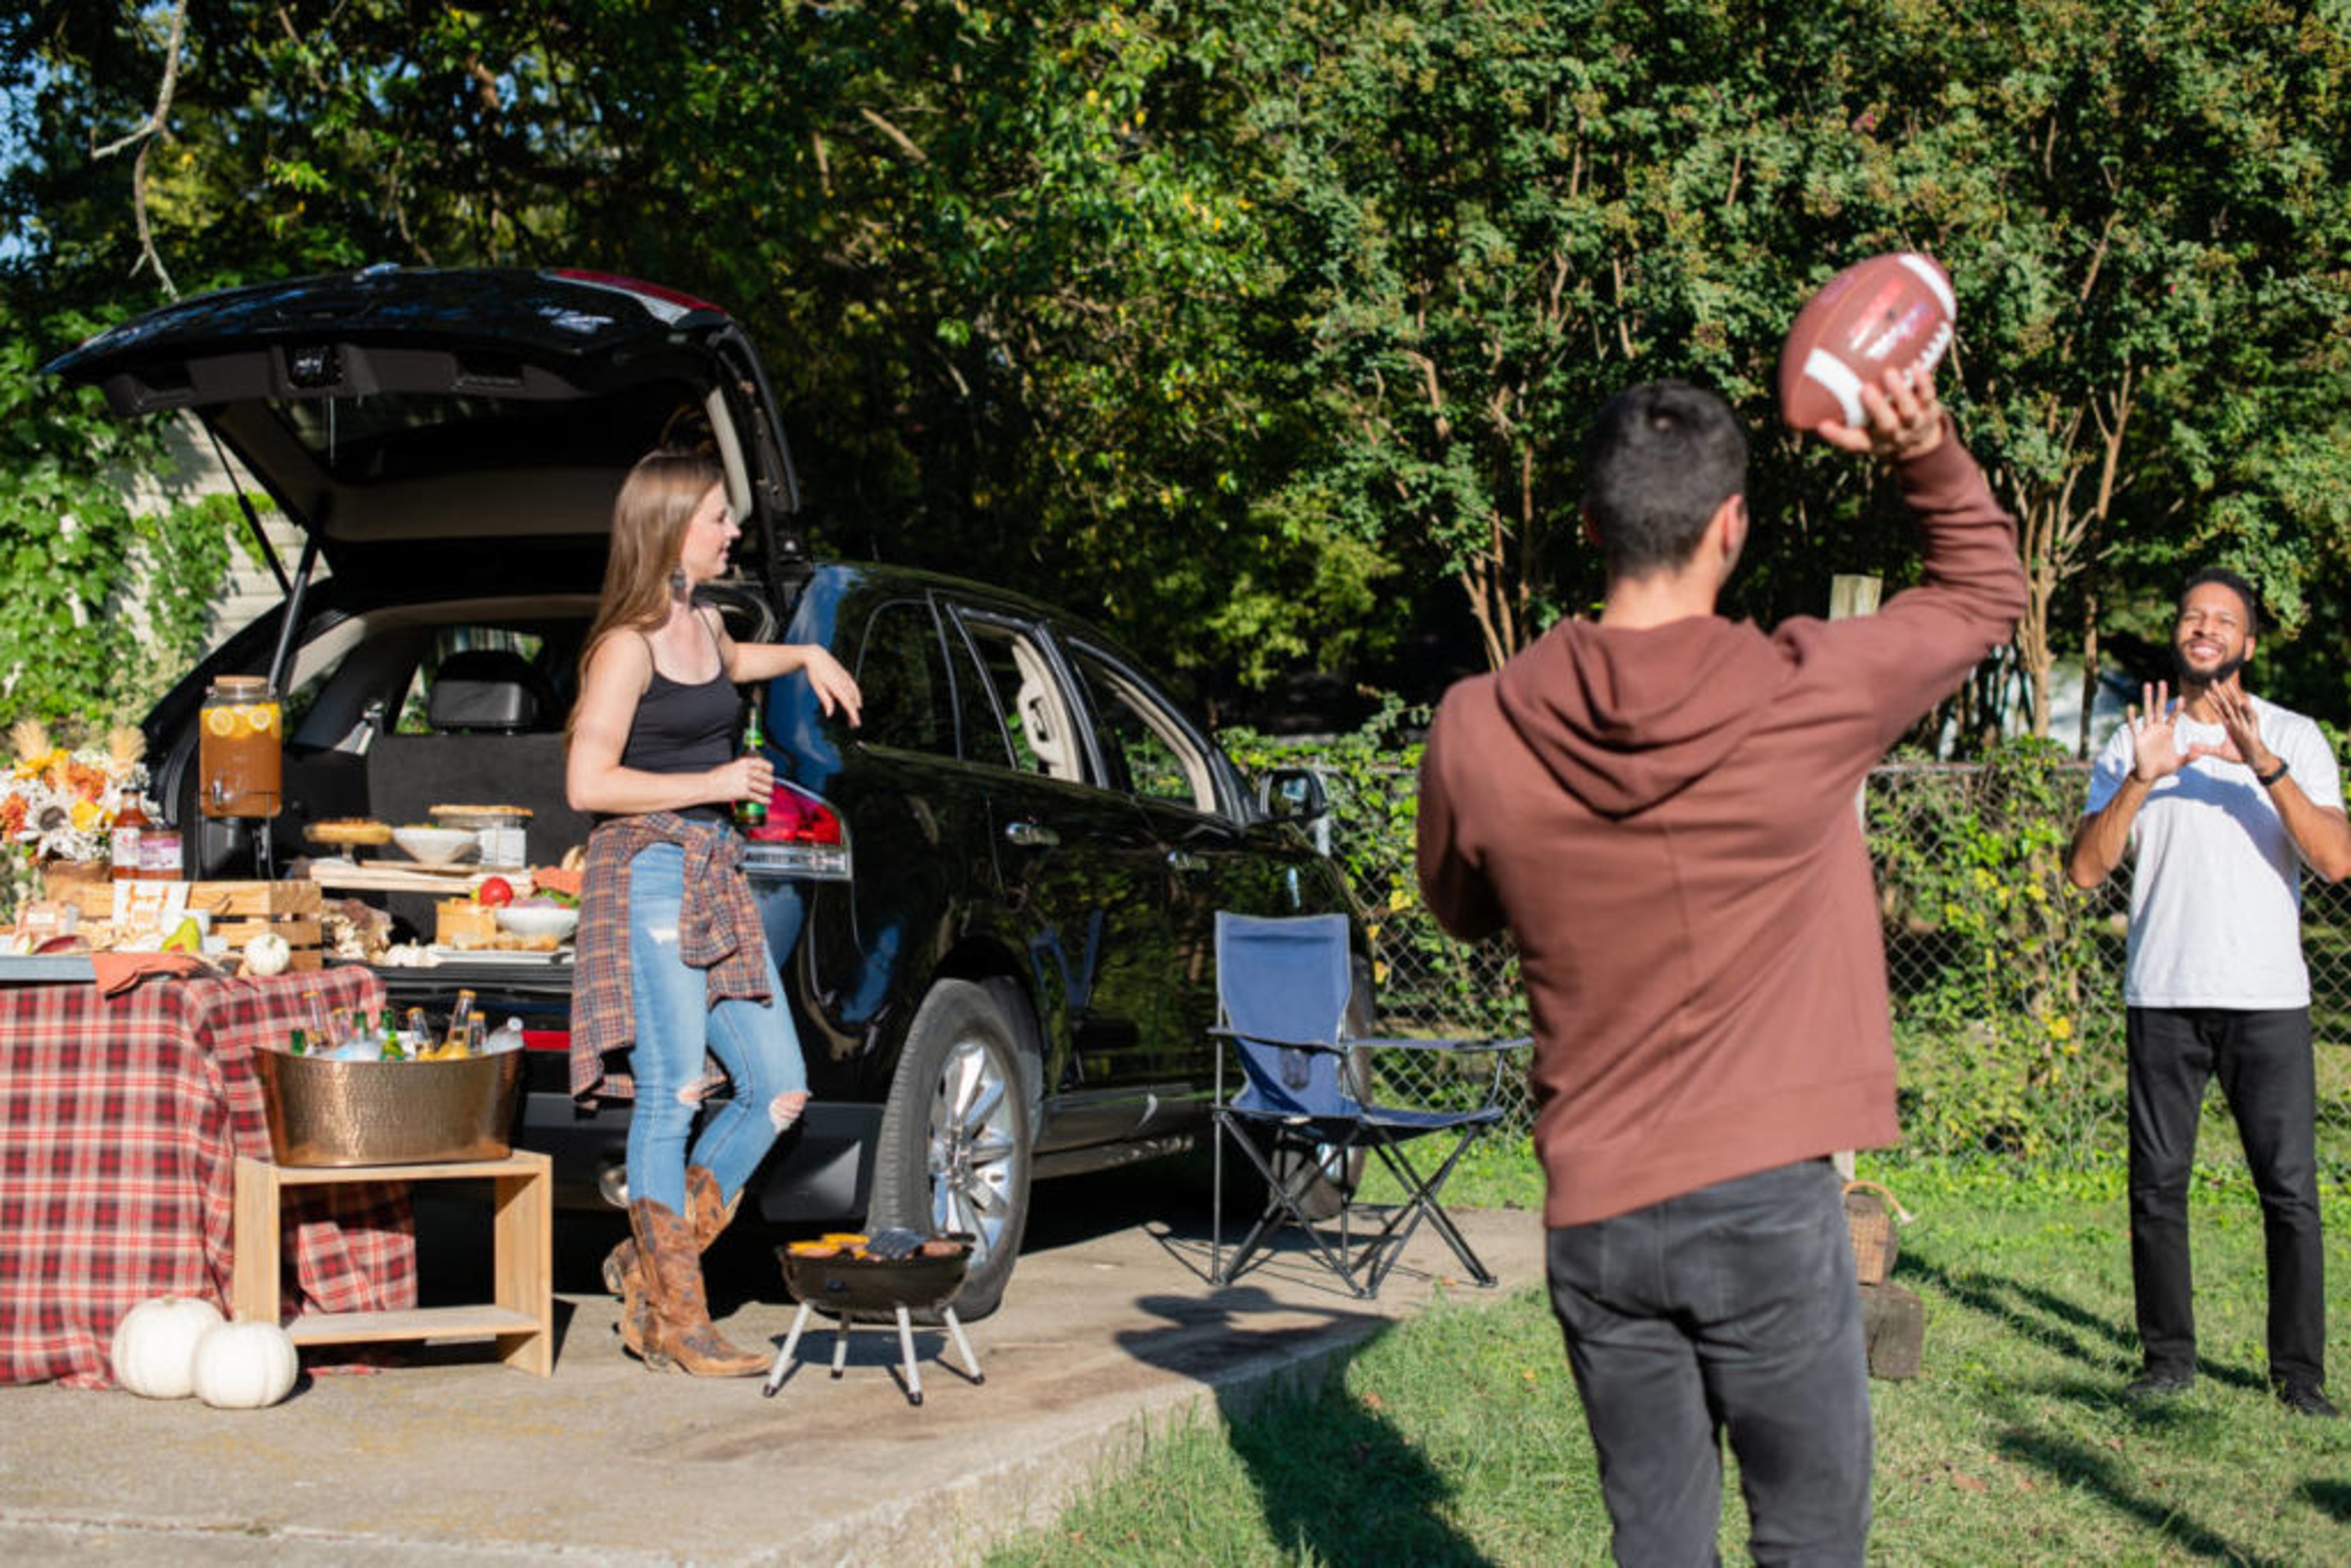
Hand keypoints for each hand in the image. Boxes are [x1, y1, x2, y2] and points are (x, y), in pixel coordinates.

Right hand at [710, 752, 773, 807]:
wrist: (708, 785)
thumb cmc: (717, 776)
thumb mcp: (732, 766)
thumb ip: (743, 767)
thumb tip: (753, 770)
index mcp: (744, 763)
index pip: (762, 764)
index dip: (769, 768)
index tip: (771, 771)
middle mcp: (746, 772)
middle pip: (765, 776)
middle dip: (770, 781)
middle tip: (770, 783)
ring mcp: (745, 782)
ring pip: (763, 787)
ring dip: (768, 790)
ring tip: (769, 791)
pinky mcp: (743, 793)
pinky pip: (757, 797)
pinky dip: (764, 800)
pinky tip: (767, 801)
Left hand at [800, 644, 862, 726]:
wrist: (816, 656)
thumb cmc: (815, 672)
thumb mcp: (817, 687)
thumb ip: (825, 700)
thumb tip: (829, 714)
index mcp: (836, 686)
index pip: (848, 703)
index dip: (853, 714)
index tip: (856, 723)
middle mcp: (843, 682)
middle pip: (852, 701)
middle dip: (854, 714)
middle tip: (852, 725)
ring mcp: (846, 678)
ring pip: (855, 694)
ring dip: (856, 706)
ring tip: (854, 715)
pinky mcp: (846, 674)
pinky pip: (854, 687)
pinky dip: (857, 696)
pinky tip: (857, 701)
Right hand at [1813, 367, 1945, 461]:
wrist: (1922, 441)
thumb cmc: (1882, 430)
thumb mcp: (1863, 433)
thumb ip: (1841, 423)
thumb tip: (1812, 405)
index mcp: (1874, 441)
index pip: (1853, 442)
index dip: (1837, 436)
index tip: (1821, 425)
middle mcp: (1895, 434)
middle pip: (1886, 424)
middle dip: (1876, 407)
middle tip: (1865, 388)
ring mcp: (1915, 422)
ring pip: (1909, 410)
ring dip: (1900, 392)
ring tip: (1889, 373)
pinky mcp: (1932, 409)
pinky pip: (1929, 394)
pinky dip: (1922, 381)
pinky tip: (1915, 365)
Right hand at [2128, 679, 2238, 782]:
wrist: (2149, 775)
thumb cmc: (2165, 767)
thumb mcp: (2180, 762)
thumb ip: (2190, 757)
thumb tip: (2200, 753)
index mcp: (2168, 732)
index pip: (2173, 716)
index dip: (2178, 708)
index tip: (2183, 698)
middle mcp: (2157, 729)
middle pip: (2160, 708)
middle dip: (2161, 695)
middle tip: (2162, 682)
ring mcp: (2147, 732)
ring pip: (2147, 712)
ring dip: (2147, 699)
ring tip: (2147, 685)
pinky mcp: (2137, 738)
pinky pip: (2134, 726)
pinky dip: (2132, 717)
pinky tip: (2130, 707)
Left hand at [2204, 674, 2271, 773]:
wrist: (2253, 761)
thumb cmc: (2238, 755)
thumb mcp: (2219, 751)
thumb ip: (2205, 748)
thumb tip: (2190, 746)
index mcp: (2230, 724)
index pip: (2220, 709)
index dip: (2213, 700)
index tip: (2205, 691)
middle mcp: (2237, 721)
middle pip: (2227, 704)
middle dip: (2220, 693)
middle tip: (2213, 680)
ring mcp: (2245, 724)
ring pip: (2238, 707)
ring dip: (2233, 696)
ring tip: (2227, 686)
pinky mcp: (2253, 729)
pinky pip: (2251, 717)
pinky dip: (2247, 709)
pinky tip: (2242, 701)